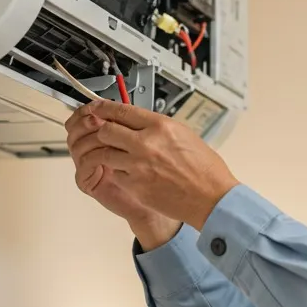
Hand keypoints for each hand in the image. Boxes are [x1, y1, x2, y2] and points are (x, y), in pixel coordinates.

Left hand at [67, 99, 239, 229]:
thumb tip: (137, 122)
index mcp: (160, 126)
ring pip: (104, 153)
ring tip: (114, 155)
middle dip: (101, 131)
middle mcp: (146, 143)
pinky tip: (128, 173)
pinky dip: (118, 172)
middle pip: (105, 130)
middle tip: (101, 134)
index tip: (96, 109)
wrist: (211, 197)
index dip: (103, 109)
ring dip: (106, 153)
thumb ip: (157, 127)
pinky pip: (115, 173)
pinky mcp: (134, 185)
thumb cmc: (204, 169)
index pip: (121, 110)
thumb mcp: (183, 134)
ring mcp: (138, 165)